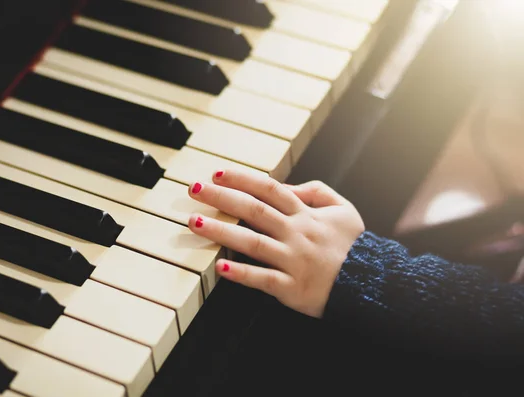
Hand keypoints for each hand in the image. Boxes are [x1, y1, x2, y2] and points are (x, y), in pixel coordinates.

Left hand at [187, 169, 364, 317]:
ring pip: (252, 242)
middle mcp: (297, 233)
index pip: (270, 189)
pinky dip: (242, 274)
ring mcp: (293, 260)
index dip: (242, 179)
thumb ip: (316, 192)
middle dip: (221, 198)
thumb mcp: (343, 210)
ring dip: (220, 232)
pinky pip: (264, 279)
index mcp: (306, 215)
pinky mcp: (292, 288)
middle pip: (254, 210)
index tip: (217, 173)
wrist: (371, 285)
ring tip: (194, 223)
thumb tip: (286, 185)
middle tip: (194, 189)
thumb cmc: (354, 246)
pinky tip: (220, 269)